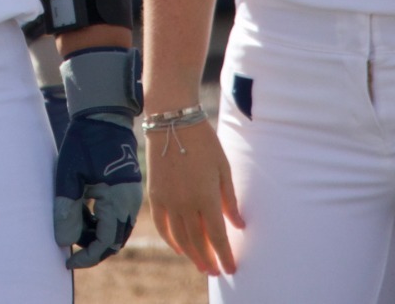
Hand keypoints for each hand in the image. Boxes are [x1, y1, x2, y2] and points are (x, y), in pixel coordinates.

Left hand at [54, 47, 142, 267]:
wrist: (103, 115)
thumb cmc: (84, 142)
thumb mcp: (69, 177)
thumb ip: (66, 210)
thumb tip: (64, 241)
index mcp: (119, 200)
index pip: (106, 243)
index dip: (87, 256)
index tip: (67, 260)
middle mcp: (130, 202)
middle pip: (114, 239)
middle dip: (91, 247)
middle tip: (68, 245)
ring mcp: (131, 195)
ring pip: (115, 228)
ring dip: (95, 233)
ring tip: (71, 224)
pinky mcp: (127, 188)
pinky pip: (116, 214)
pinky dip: (99, 220)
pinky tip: (82, 211)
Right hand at [146, 109, 241, 274]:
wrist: (172, 122)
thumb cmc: (204, 142)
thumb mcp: (224, 169)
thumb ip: (230, 200)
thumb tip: (239, 224)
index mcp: (206, 197)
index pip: (218, 236)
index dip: (225, 255)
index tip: (230, 268)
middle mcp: (186, 204)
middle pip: (198, 241)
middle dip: (209, 259)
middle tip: (216, 271)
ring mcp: (168, 201)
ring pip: (179, 237)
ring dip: (191, 254)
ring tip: (201, 265)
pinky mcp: (155, 195)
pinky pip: (162, 225)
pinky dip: (170, 239)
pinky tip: (179, 247)